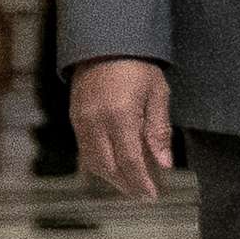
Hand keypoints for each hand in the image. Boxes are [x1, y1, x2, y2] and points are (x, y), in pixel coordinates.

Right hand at [71, 57, 173, 199]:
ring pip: (93, 163)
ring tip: (132, 184)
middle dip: (127, 185)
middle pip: (109, 167)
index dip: (141, 182)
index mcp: (120, 116)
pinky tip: (115, 167)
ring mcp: (82, 121)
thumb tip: (164, 164)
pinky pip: (85, 151)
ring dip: (112, 178)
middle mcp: (96, 122)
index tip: (152, 195)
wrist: (106, 43)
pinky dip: (100, 164)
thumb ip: (159, 131)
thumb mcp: (157, 94)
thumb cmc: (139, 66)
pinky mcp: (75, 119)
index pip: (129, 161)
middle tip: (143, 194)